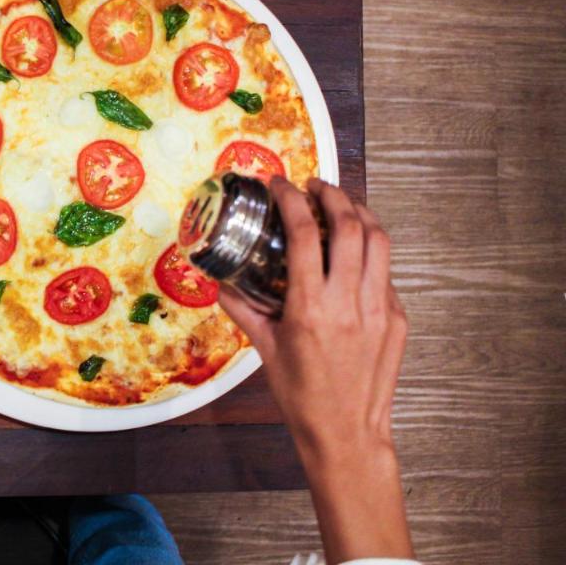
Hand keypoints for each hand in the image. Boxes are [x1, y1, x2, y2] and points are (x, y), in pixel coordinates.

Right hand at [218, 177, 414, 562]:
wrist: (347, 433)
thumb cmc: (303, 397)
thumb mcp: (265, 351)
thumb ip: (243, 311)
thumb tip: (222, 283)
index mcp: (310, 308)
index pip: (304, 234)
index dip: (291, 200)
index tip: (280, 185)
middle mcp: (349, 303)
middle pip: (351, 226)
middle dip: (333, 194)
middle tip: (315, 186)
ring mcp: (380, 309)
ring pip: (380, 241)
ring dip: (361, 214)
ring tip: (342, 204)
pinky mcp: (397, 318)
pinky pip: (386, 272)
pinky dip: (371, 251)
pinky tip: (354, 252)